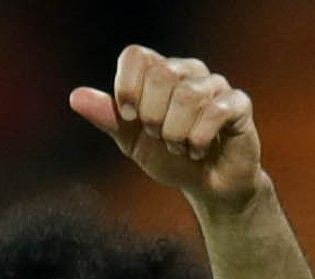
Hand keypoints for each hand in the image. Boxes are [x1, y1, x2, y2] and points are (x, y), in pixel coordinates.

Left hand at [70, 45, 263, 214]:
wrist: (207, 187)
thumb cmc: (170, 158)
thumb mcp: (132, 140)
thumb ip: (108, 118)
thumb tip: (76, 97)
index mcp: (161, 73)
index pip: (137, 55)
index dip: (127, 87)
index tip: (129, 117)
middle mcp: (189, 71)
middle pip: (162, 73)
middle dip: (153, 117)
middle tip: (160, 137)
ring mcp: (216, 86)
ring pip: (187, 96)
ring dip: (176, 134)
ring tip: (180, 148)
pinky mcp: (239, 104)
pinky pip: (215, 111)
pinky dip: (199, 139)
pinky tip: (199, 150)